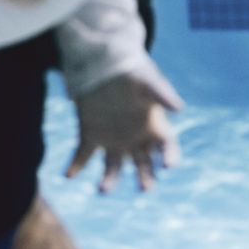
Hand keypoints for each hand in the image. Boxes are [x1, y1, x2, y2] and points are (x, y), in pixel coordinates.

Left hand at [66, 72, 182, 193]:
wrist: (103, 60)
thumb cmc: (131, 69)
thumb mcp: (148, 79)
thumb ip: (162, 93)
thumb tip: (179, 107)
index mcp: (153, 126)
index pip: (167, 146)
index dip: (170, 156)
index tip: (168, 165)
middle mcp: (135, 139)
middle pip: (143, 165)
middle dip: (144, 177)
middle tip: (145, 188)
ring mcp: (112, 140)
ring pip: (112, 167)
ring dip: (108, 179)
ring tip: (103, 189)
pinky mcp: (90, 136)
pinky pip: (83, 155)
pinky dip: (76, 165)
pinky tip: (69, 173)